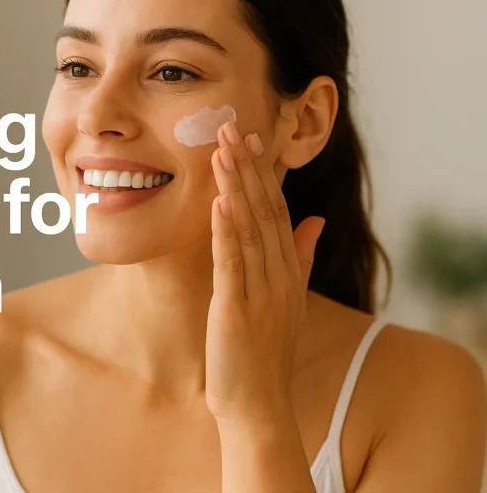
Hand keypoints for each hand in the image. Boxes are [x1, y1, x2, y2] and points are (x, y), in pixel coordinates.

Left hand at [205, 120, 325, 426]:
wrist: (258, 406)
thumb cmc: (265, 353)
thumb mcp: (288, 300)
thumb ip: (300, 258)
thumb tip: (314, 220)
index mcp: (287, 271)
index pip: (277, 210)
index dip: (264, 174)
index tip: (252, 139)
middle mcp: (278, 276)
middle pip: (265, 210)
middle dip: (248, 167)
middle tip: (231, 127)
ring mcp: (260, 292)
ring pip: (249, 229)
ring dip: (236, 187)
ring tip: (222, 150)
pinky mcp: (236, 310)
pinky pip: (232, 263)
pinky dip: (226, 231)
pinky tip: (219, 203)